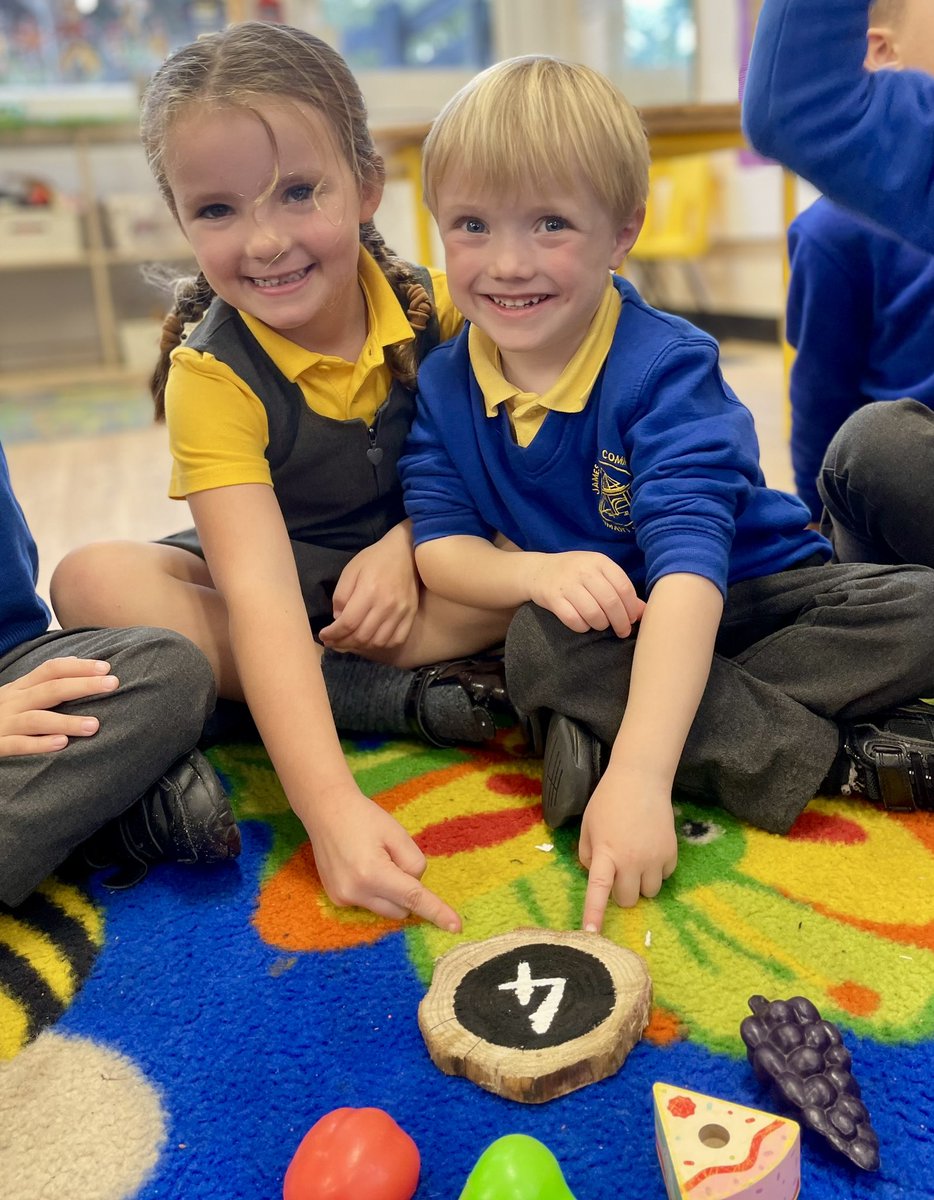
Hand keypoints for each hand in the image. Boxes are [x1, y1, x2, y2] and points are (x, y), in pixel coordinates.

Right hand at [0, 656, 118, 756]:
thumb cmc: (0, 717)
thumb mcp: (18, 696)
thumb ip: (44, 684)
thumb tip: (79, 664)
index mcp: (19, 688)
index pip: (51, 669)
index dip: (79, 666)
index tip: (107, 668)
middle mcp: (11, 702)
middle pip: (50, 689)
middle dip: (82, 685)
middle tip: (112, 684)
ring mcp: (3, 724)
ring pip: (36, 719)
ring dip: (66, 721)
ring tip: (94, 725)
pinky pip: (17, 745)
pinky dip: (39, 744)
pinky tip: (61, 744)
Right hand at [306, 788, 461, 932]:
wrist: (326, 811)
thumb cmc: (364, 817)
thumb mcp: (397, 833)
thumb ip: (414, 862)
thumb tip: (415, 886)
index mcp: (373, 873)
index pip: (413, 898)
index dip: (437, 912)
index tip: (456, 928)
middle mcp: (355, 892)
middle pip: (401, 909)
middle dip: (408, 891)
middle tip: (394, 859)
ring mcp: (343, 898)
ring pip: (386, 910)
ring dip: (391, 893)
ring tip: (376, 861)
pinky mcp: (337, 899)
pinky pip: (370, 904)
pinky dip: (375, 891)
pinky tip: (363, 867)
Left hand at [320, 525, 419, 652]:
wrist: (406, 551)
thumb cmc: (375, 559)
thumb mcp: (350, 570)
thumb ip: (341, 596)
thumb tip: (338, 619)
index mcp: (368, 592)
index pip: (348, 624)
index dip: (333, 634)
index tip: (324, 635)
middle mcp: (386, 605)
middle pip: (362, 636)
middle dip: (343, 643)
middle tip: (333, 642)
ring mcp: (401, 612)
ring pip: (378, 642)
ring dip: (361, 647)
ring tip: (350, 642)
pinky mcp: (411, 615)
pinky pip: (396, 640)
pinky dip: (381, 645)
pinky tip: (371, 639)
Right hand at [528, 551, 644, 635]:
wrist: (538, 571)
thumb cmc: (575, 574)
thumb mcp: (599, 574)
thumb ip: (620, 591)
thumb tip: (644, 612)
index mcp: (600, 561)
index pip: (624, 587)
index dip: (631, 608)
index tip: (632, 620)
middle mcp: (584, 570)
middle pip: (611, 602)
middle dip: (620, 622)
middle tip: (622, 631)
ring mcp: (567, 584)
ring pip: (593, 613)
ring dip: (601, 625)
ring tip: (601, 625)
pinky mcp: (552, 598)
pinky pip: (573, 619)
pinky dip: (582, 627)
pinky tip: (584, 625)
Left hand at [577, 763, 677, 930]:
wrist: (642, 780)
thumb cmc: (609, 801)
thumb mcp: (588, 826)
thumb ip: (588, 854)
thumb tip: (596, 875)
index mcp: (606, 853)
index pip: (598, 889)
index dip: (594, 913)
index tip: (592, 935)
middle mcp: (631, 860)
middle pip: (627, 900)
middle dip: (621, 892)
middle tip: (618, 871)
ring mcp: (654, 859)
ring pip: (648, 893)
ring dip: (640, 883)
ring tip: (636, 859)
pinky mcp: (671, 854)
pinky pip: (664, 877)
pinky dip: (656, 870)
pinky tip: (651, 848)